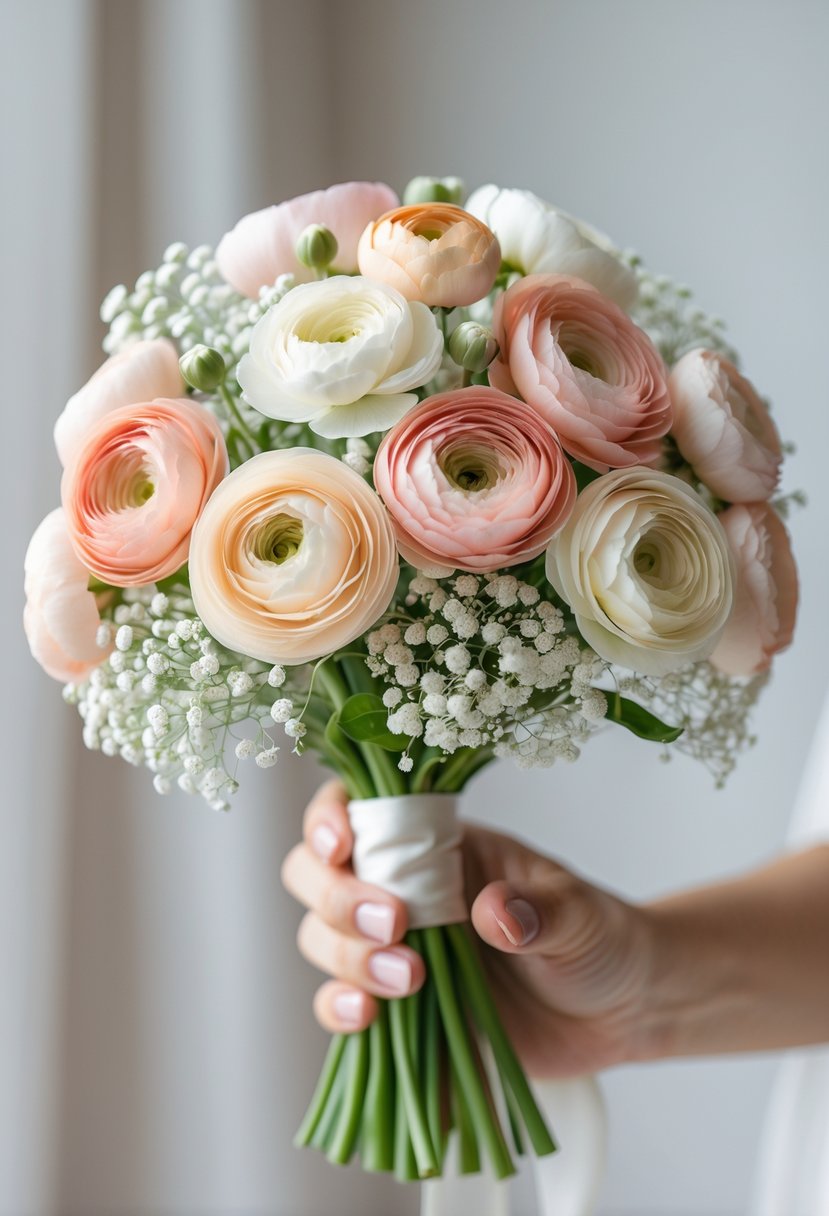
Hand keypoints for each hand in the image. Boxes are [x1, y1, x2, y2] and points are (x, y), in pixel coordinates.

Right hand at [282, 780, 660, 1077]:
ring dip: (346, 957)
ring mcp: (395, 949)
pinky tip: (367, 1020)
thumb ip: (541, 910)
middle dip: (337, 898)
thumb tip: (495, 913)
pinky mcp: (398, 1010)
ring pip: (322, 938)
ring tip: (410, 980)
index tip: (342, 848)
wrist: (619, 1013)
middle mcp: (403, 889)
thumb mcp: (581, 915)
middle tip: (393, 926)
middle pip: (318, 875)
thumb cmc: (597, 939)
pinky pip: (341, 1005)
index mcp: (439, 843)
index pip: (359, 810)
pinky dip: (340, 1011)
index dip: (329, 820)